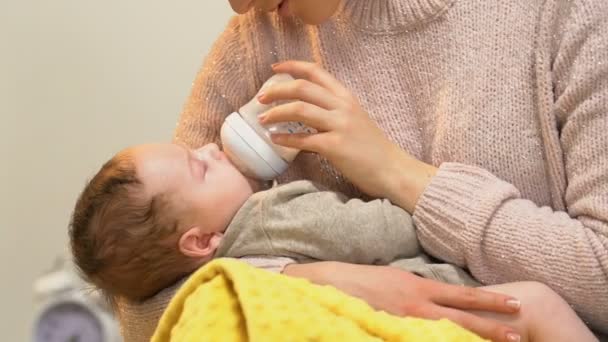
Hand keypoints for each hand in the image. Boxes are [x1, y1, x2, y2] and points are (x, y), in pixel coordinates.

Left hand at [258, 61, 435, 212]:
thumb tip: (305, 110)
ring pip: (300, 109)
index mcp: (346, 97)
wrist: (393, 170)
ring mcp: (340, 125)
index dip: (292, 66)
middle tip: (260, 98)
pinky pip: (303, 139)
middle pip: (302, 88)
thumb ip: (333, 110)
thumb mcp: (355, 120)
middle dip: (277, 90)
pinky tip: (274, 140)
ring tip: (262, 119)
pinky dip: (285, 139)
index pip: (316, 72)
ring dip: (276, 113)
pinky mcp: (336, 146)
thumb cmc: (372, 149)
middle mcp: (343, 106)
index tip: (274, 68)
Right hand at [284, 262, 520, 341]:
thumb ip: (418, 289)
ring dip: (471, 341)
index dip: (489, 301)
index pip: (462, 296)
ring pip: (446, 335)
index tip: (514, 304)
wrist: (329, 286)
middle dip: (491, 328)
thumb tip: (439, 298)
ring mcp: (404, 323)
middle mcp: (416, 305)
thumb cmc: (362, 281)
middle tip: (519, 335)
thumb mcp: (395, 279)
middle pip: (461, 319)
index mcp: (418, 287)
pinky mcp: (391, 333)